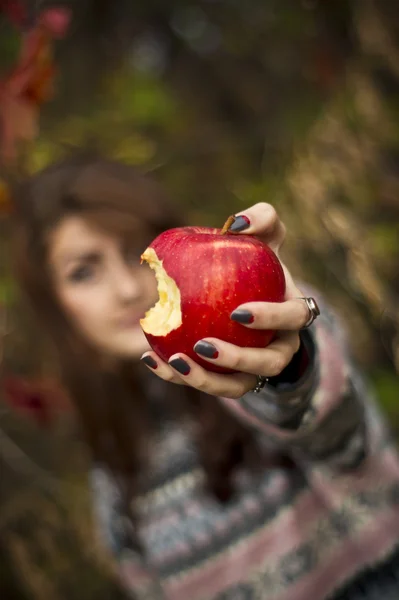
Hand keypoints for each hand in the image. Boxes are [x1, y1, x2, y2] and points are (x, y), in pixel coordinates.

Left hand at [141, 203, 312, 398]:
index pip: (293, 318)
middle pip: (268, 364)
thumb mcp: (264, 239)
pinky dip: (178, 376)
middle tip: (203, 345)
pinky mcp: (229, 380)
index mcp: (292, 315)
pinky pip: (207, 384)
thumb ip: (261, 219)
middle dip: (237, 360)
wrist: (250, 300)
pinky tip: (150, 357)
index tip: (237, 312)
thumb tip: (236, 223)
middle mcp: (280, 348)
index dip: (271, 319)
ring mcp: (255, 370)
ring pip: (237, 387)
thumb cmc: (257, 267)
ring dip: (206, 380)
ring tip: (174, 361)